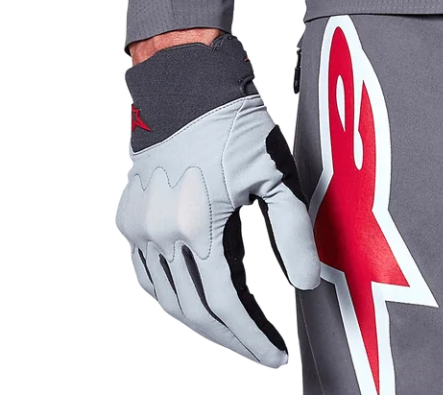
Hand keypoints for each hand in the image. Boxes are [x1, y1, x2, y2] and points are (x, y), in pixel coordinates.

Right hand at [114, 31, 321, 368]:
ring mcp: (142, 233)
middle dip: (230, 342)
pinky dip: (173, 302)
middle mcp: (164, 238)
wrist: (184, 87)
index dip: (253, 337)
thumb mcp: (273, 172)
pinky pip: (149, 280)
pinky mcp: (133, 223)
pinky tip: (194, 307)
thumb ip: (293, 229)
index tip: (275, 354)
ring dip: (200, 329)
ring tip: (231, 339)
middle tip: (257, 355)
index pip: (227, 304)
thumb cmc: (229, 123)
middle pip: (195, 314)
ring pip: (168, 303)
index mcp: (199, 228)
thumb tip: (309, 280)